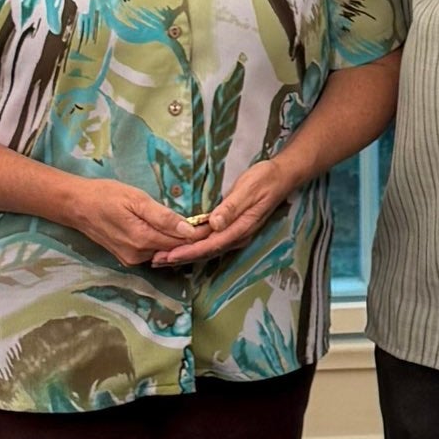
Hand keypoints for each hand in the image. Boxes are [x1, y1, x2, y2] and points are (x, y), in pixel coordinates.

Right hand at [60, 177, 203, 266]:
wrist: (76, 206)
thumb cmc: (106, 196)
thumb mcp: (136, 199)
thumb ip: (163, 217)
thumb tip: (189, 230)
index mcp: (142, 239)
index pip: (181, 242)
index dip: (199, 234)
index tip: (215, 223)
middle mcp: (138, 255)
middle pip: (174, 250)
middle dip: (192, 239)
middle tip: (211, 224)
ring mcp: (131, 259)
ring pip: (164, 252)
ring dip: (179, 242)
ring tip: (196, 227)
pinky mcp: (127, 258)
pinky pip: (153, 252)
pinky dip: (164, 243)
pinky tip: (173, 232)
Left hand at [150, 158, 297, 266]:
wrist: (282, 177)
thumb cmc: (264, 180)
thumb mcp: (248, 189)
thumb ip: (231, 207)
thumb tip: (215, 223)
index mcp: (241, 228)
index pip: (210, 244)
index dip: (189, 251)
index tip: (169, 255)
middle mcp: (238, 236)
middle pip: (206, 252)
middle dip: (181, 258)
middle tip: (157, 261)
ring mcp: (236, 234)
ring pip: (207, 250)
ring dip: (185, 255)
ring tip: (163, 258)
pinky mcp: (233, 229)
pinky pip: (210, 243)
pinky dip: (194, 248)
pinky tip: (182, 247)